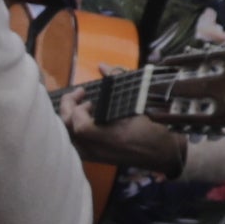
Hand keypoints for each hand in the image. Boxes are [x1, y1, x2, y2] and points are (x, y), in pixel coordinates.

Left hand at [58, 93, 190, 175]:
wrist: (159, 153)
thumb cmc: (149, 130)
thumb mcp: (136, 105)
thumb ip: (116, 83)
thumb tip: (102, 66)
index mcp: (109, 138)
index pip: (80, 126)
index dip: (79, 109)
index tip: (90, 100)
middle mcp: (96, 150)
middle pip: (66, 131)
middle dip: (67, 107)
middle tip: (78, 94)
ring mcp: (92, 156)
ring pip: (66, 136)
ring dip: (67, 117)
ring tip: (78, 105)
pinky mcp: (91, 157)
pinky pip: (72, 142)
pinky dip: (70, 128)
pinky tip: (81, 117)